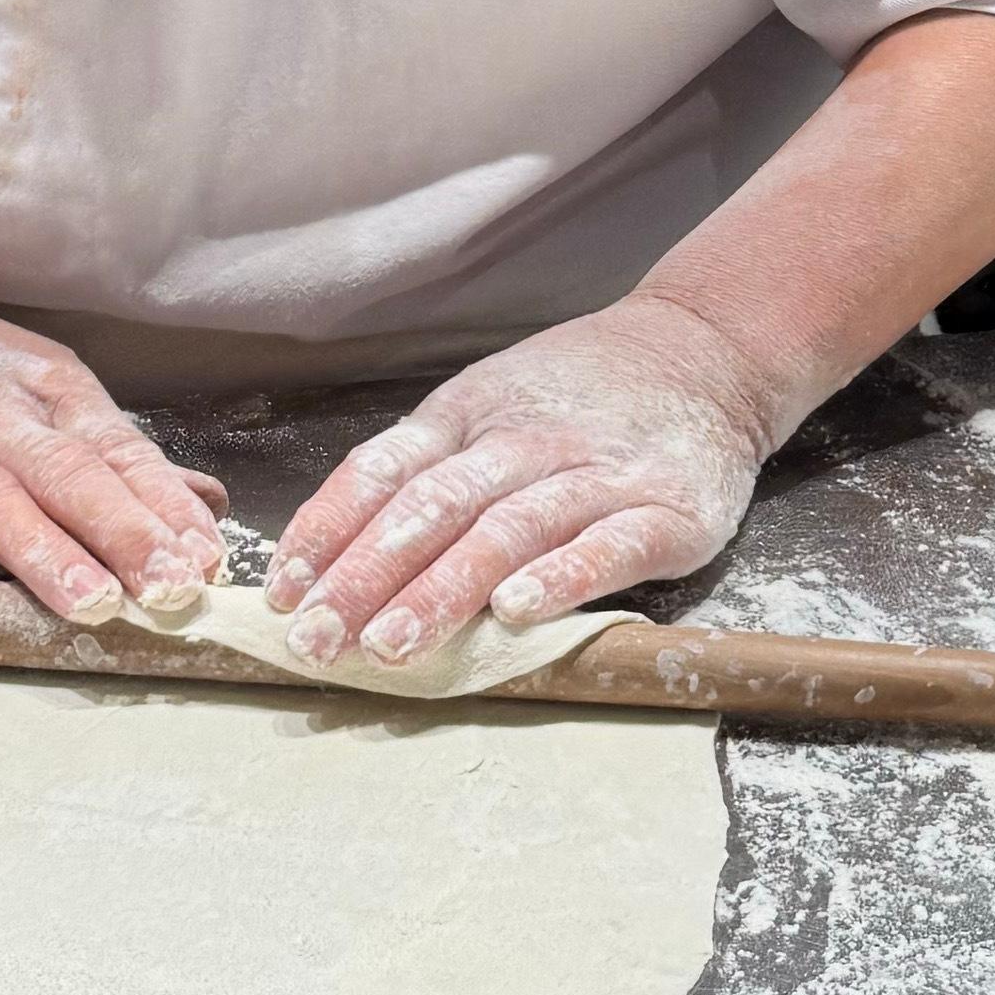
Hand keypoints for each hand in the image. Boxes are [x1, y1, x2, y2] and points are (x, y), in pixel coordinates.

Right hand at [0, 268, 225, 623]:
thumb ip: (119, 454)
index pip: (116, 452)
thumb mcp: (47, 388)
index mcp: (47, 393)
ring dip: (43, 552)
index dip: (162, 507)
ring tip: (91, 603)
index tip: (205, 559)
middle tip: (168, 591)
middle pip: (64, 475)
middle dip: (121, 534)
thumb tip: (207, 506)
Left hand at [267, 294, 778, 665]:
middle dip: (367, 576)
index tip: (286, 592)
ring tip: (392, 643)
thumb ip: (425, 469)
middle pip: (433, 507)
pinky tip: (516, 613)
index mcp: (469, 416)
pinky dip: (560, 577)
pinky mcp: (665, 510)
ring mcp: (596, 473)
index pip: (384, 471)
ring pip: (507, 528)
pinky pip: (607, 544)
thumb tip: (329, 551)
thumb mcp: (489, 403)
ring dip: (444, 588)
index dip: (330, 531)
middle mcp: (524, 441)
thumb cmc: (581, 394)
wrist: (708, 352)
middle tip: (318, 639)